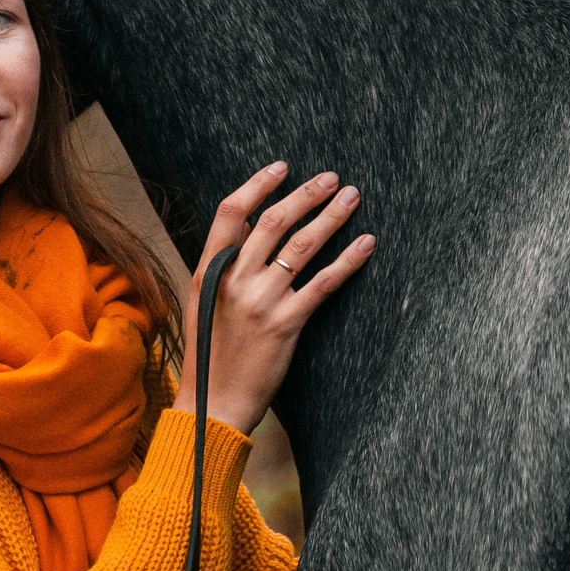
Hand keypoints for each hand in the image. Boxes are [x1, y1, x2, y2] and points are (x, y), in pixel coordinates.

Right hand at [168, 161, 372, 436]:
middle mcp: (233, 280)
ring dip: (330, 217)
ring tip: (351, 198)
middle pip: (274, 221)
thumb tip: (253, 228)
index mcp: (208, 270)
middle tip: (331, 178)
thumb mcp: (204, 301)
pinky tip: (365, 244)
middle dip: (305, 194)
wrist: (213, 402)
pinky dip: (347, 260)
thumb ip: (224, 266)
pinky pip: (323, 283)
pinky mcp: (285, 324)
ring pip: (301, 246)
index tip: (282, 168)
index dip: (257, 185)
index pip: (231, 212)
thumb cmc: (212, 352)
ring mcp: (260, 301)